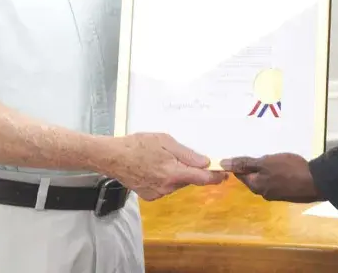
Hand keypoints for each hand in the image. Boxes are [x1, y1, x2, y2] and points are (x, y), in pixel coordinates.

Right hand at [100, 133, 226, 200]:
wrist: (113, 157)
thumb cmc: (138, 145)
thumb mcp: (166, 141)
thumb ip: (187, 154)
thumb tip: (205, 162)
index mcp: (173, 172)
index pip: (202, 178)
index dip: (215, 177)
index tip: (224, 174)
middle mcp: (167, 187)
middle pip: (189, 179)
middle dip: (190, 169)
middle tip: (181, 155)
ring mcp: (158, 193)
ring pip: (177, 183)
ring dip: (177, 173)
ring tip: (161, 158)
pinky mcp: (150, 196)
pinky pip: (166, 187)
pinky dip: (166, 178)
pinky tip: (154, 167)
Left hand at [220, 153, 321, 202]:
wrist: (315, 181)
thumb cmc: (288, 169)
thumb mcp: (265, 162)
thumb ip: (245, 163)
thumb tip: (222, 164)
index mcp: (256, 186)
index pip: (240, 174)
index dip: (239, 163)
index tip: (242, 152)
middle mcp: (263, 193)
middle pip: (252, 178)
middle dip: (252, 166)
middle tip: (258, 152)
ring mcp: (276, 195)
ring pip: (264, 180)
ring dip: (265, 170)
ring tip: (271, 157)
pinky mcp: (287, 193)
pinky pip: (275, 182)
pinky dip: (275, 174)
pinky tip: (282, 166)